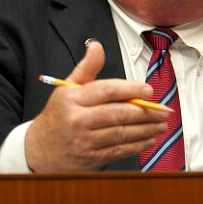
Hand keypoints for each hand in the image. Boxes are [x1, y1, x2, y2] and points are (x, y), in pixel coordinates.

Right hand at [25, 40, 168, 171]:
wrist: (38, 150)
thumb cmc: (58, 115)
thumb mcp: (66, 88)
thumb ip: (86, 67)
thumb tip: (97, 46)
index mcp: (72, 98)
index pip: (106, 90)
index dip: (130, 89)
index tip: (148, 90)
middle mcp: (78, 120)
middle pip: (118, 114)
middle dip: (146, 112)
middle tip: (163, 110)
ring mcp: (85, 141)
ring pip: (122, 134)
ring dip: (147, 129)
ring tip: (161, 124)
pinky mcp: (91, 158)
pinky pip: (120, 150)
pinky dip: (138, 145)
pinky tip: (150, 139)